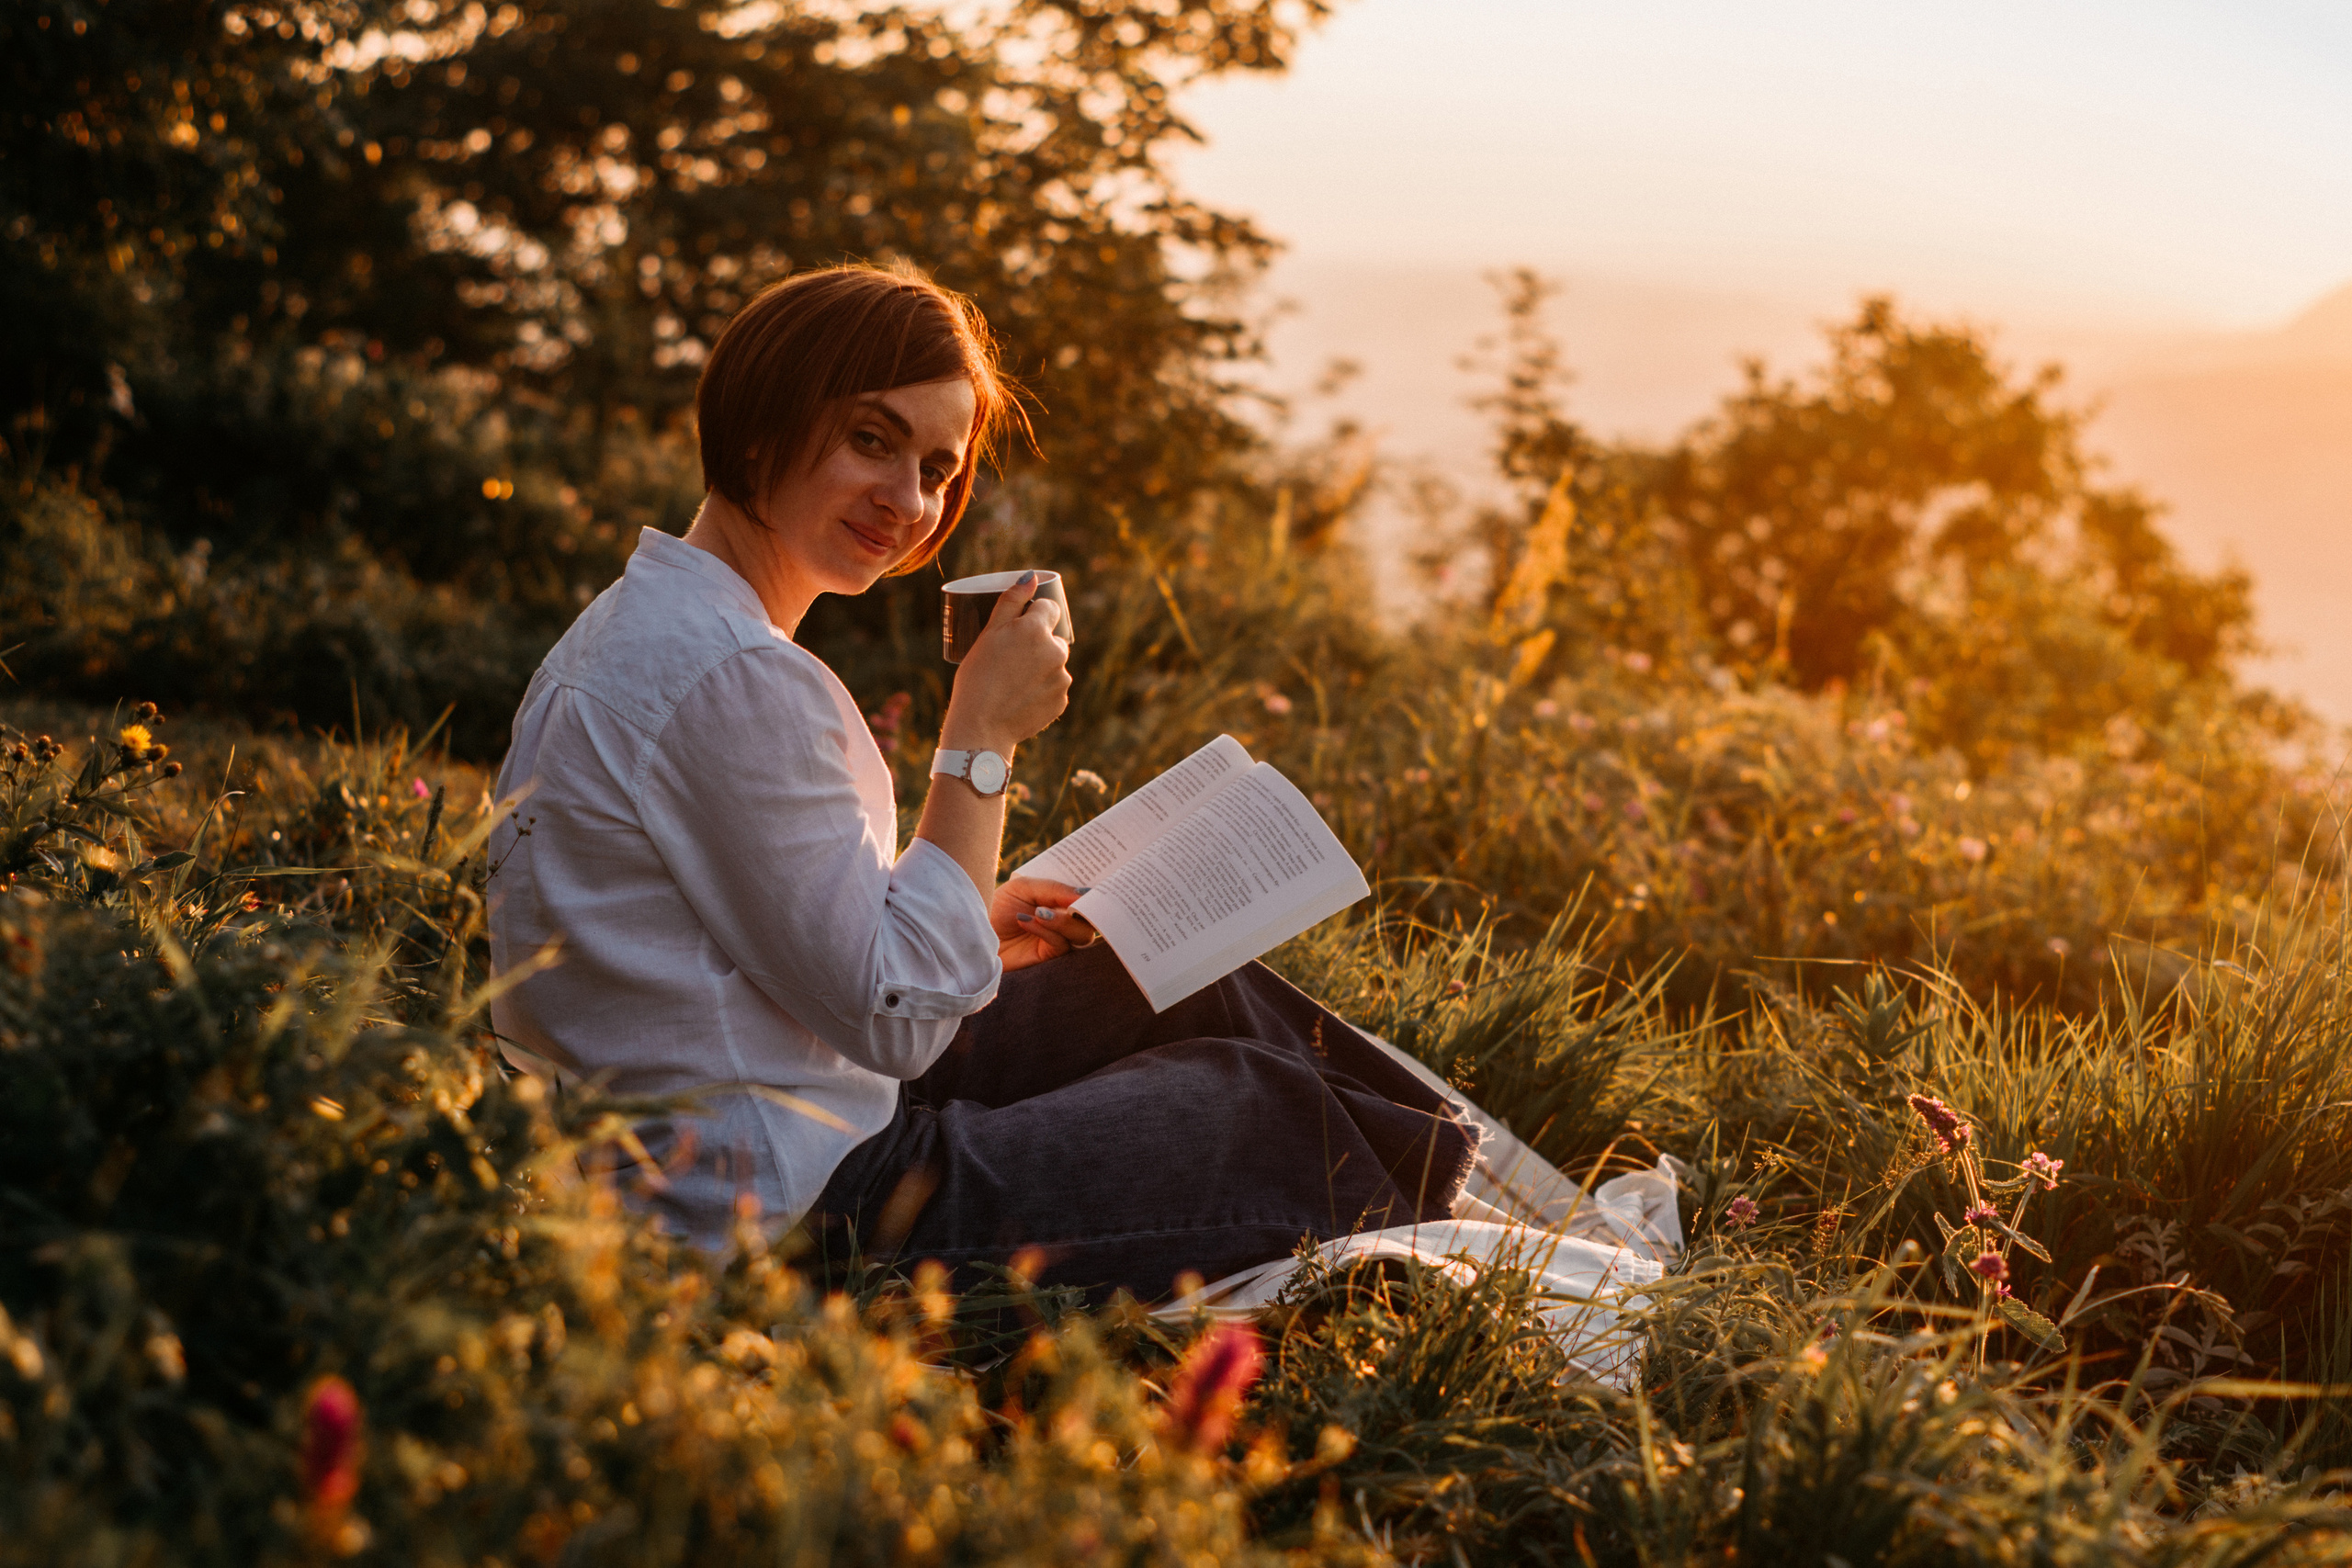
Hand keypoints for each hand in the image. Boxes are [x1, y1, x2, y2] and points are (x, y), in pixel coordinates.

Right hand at [940, 573, 1070, 753]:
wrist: (980, 727)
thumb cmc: (977, 678)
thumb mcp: (988, 634)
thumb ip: (1011, 602)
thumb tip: (1031, 577)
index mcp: (1036, 630)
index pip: (1050, 608)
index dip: (1035, 614)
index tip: (1020, 626)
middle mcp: (1056, 651)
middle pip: (1052, 638)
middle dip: (1036, 643)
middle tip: (1010, 659)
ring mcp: (1062, 678)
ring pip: (1054, 664)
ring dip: (1040, 666)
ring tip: (1013, 681)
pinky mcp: (1062, 701)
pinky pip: (1054, 687)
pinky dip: (1042, 689)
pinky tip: (1021, 696)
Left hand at [990, 874, 1097, 971]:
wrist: (973, 934)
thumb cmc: (996, 906)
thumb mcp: (1023, 888)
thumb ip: (1054, 888)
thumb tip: (1085, 893)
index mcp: (1060, 897)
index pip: (1088, 894)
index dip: (1098, 891)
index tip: (1099, 886)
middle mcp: (1064, 917)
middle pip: (1092, 917)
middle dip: (1086, 908)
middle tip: (1076, 902)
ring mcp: (1060, 937)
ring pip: (1082, 933)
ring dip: (1064, 922)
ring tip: (1040, 913)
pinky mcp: (1050, 956)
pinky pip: (1061, 944)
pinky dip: (1047, 931)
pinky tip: (1026, 921)